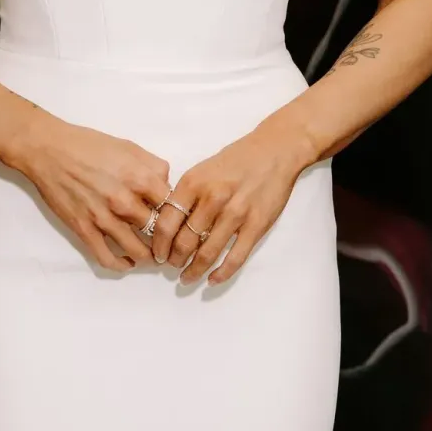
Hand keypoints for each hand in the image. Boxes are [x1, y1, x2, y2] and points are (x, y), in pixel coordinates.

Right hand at [17, 118, 175, 270]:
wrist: (49, 150)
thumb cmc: (89, 145)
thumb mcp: (130, 147)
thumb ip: (154, 166)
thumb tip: (167, 186)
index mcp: (140, 178)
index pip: (174, 207)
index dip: (180, 216)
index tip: (181, 222)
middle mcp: (125, 201)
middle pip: (160, 232)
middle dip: (168, 240)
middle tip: (171, 244)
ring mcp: (103, 219)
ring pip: (138, 251)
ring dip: (150, 257)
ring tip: (154, 256)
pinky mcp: (84, 230)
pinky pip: (107, 258)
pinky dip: (122, 265)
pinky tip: (128, 263)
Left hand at [151, 118, 313, 281]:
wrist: (274, 150)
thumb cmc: (235, 160)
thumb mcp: (201, 170)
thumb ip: (185, 196)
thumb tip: (167, 225)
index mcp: (193, 183)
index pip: (166, 223)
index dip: (158, 245)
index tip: (158, 254)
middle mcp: (212, 198)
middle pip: (184, 242)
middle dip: (174, 260)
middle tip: (173, 266)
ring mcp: (236, 213)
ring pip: (207, 253)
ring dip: (194, 270)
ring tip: (188, 276)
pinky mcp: (256, 224)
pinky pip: (235, 257)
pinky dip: (222, 273)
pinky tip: (213, 280)